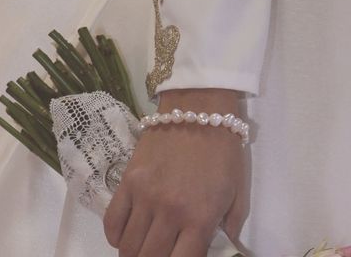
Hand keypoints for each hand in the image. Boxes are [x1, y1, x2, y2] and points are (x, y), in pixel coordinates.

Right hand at [103, 88, 247, 256]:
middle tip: (163, 253)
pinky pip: (112, 222)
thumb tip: (224, 246)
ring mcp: (144, 197)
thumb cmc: (224, 149)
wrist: (199, 108)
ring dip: (135, 253)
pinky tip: (127, 236)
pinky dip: (117, 237)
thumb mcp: (238, 189)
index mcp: (200, 216)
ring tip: (145, 248)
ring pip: (128, 247)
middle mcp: (169, 212)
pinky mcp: (126, 182)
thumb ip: (232, 223)